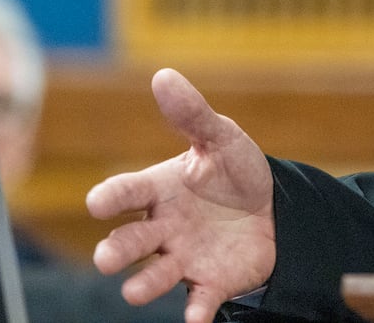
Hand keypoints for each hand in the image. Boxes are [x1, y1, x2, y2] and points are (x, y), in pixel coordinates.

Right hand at [87, 69, 276, 322]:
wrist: (276, 209)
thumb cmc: (236, 172)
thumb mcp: (221, 138)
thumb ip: (192, 114)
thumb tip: (163, 75)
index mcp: (159, 190)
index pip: (127, 192)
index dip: (111, 197)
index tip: (97, 203)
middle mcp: (162, 228)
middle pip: (130, 241)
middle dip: (115, 251)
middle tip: (107, 258)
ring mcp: (183, 258)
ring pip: (152, 276)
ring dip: (142, 285)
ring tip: (134, 291)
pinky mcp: (209, 282)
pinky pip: (198, 301)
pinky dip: (195, 312)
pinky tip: (194, 320)